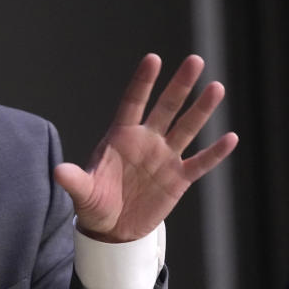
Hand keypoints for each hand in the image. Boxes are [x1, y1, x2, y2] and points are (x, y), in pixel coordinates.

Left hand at [54, 53, 237, 241]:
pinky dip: (215, 153)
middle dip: (180, 85)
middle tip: (195, 60)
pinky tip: (231, 137)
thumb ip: (74, 181)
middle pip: (166, 108)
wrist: (112, 230)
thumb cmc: (94, 204)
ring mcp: (164, 158)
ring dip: (202, 110)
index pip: (133, 103)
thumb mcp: (83, 193)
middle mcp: (146, 141)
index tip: (153, 59)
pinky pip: (200, 163)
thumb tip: (57, 172)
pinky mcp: (178, 179)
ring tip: (216, 88)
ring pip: (186, 129)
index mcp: (121, 137)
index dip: (143, 82)